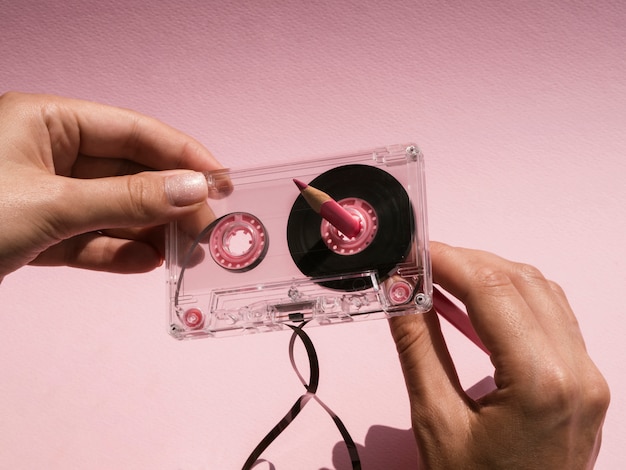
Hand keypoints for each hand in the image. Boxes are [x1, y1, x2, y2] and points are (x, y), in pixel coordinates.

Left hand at [0, 92, 224, 280]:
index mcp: (45, 122)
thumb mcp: (52, 205)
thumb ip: (127, 199)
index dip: (182, 156)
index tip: (220, 182)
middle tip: (205, 231)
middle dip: (168, 205)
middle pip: (128, 175)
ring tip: (185, 255)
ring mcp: (44, 196)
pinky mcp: (38, 234)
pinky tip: (146, 263)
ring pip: (113, 211)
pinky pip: (89, 240)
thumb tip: (192, 190)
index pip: (133, 132)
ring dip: (149, 234)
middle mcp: (48, 153)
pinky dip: (118, 253)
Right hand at [389, 242, 609, 468]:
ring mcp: (588, 377)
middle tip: (419, 263)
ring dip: (490, 275)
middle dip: (466, 261)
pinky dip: (511, 298)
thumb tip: (399, 292)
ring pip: (541, 292)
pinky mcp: (583, 382)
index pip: (493, 290)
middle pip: (521, 281)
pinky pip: (551, 317)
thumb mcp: (436, 422)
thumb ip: (418, 346)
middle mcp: (578, 372)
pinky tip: (476, 305)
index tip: (411, 251)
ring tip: (442, 278)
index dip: (448, 260)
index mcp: (543, 383)